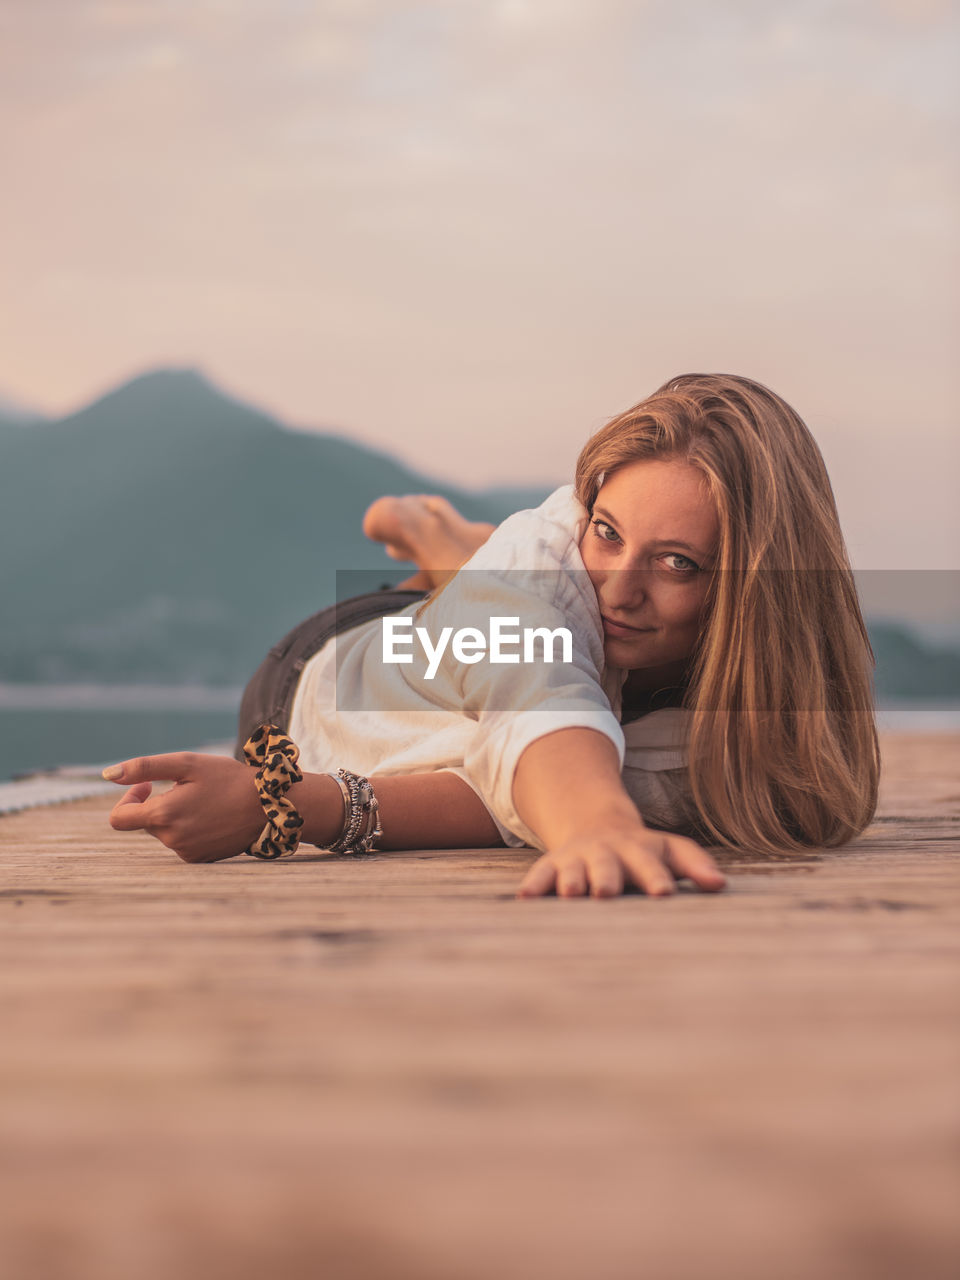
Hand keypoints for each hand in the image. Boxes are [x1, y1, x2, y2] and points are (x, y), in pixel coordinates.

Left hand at [105, 752, 265, 862]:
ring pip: (166, 832)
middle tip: (189, 787)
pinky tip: (213, 816)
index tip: (147, 786)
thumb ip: (144, 768)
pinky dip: (190, 828)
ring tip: (207, 801)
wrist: (269, 806)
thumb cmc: (228, 779)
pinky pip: (182, 842)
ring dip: (176, 815)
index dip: (127, 800)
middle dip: (159, 803)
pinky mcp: (200, 859)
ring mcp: (186, 852)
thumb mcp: (187, 764)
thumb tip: (107, 776)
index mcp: (163, 815)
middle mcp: (171, 839)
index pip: (119, 819)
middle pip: (146, 822)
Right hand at [517, 823, 725, 898]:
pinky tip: (526, 899)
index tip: (664, 894)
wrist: (597, 827)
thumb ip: (695, 865)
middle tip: (607, 893)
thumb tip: (720, 885)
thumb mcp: (670, 850)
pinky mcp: (554, 865)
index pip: (651, 863)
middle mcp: (608, 852)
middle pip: (608, 865)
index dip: (656, 877)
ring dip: (572, 881)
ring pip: (574, 869)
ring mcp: (579, 858)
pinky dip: (535, 885)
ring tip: (571, 894)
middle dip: (607, 877)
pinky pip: (541, 874)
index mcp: (640, 850)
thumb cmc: (643, 851)